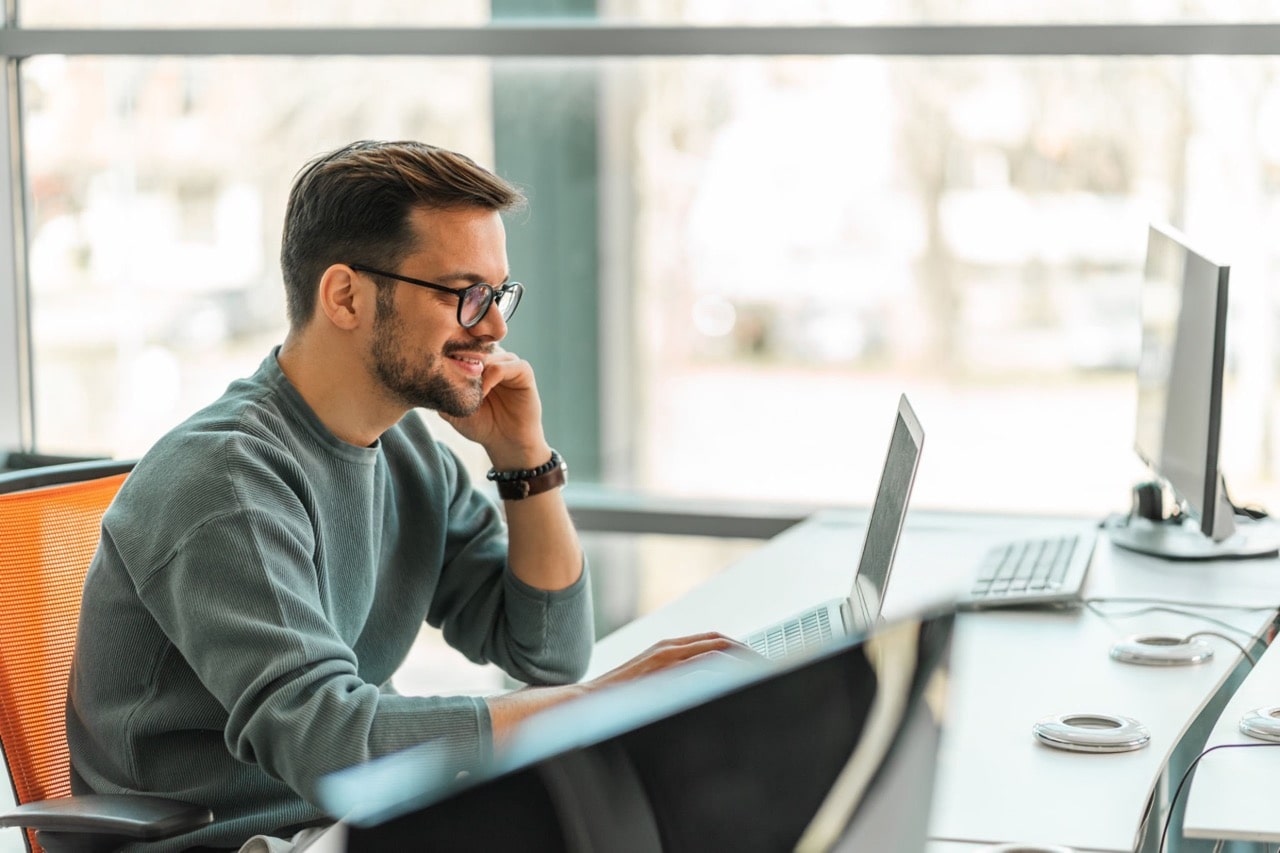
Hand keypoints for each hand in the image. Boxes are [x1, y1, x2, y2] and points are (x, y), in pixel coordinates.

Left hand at [440, 347, 548, 467]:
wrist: (505, 443)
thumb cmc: (481, 425)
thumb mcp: (452, 408)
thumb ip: (442, 391)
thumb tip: (424, 375)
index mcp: (478, 363)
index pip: (463, 345)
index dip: (451, 353)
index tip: (438, 368)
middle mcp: (494, 359)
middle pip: (476, 344)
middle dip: (463, 359)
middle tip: (452, 377)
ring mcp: (509, 364)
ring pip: (490, 354)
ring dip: (477, 370)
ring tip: (469, 390)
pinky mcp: (523, 372)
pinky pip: (506, 365)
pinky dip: (492, 376)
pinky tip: (483, 393)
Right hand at [588, 632, 765, 689]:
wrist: (586, 703)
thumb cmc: (617, 701)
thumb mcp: (651, 685)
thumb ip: (674, 682)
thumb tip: (700, 690)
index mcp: (668, 649)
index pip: (712, 641)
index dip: (737, 649)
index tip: (757, 663)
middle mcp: (669, 647)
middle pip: (719, 641)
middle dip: (746, 652)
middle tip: (769, 667)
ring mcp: (665, 657)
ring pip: (715, 649)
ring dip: (741, 660)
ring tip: (761, 673)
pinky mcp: (662, 670)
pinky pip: (701, 665)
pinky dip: (723, 670)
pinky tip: (737, 681)